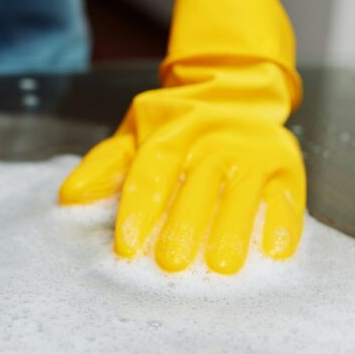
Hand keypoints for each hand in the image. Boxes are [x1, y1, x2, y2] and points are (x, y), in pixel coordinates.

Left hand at [60, 0, 304, 273]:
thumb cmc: (175, 124)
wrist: (233, 87)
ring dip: (233, 228)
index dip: (138, 208)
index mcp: (171, 130)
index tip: (127, 246)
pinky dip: (283, 222)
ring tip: (220, 265)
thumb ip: (105, 166)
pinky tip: (274, 252)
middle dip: (184, 224)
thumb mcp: (135, 135)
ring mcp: (251, 149)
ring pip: (241, 190)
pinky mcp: (284, 162)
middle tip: (170, 262)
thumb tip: (69, 196)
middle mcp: (213, 138)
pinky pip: (286, 193)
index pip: (151, 170)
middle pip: (196, 184)